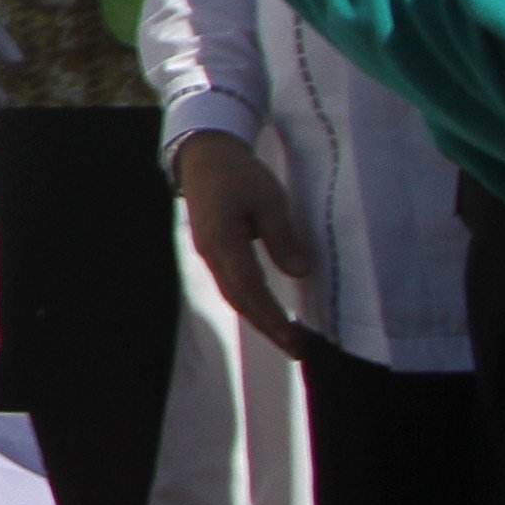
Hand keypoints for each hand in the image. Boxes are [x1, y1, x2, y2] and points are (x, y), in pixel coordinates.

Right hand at [174, 133, 319, 357]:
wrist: (205, 155)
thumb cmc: (239, 173)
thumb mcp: (269, 198)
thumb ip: (282, 235)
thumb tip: (299, 272)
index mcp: (223, 241)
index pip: (249, 288)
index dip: (272, 316)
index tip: (294, 338)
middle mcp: (212, 254)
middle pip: (240, 300)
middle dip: (268, 327)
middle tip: (297, 349)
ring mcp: (209, 254)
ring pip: (234, 295)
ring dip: (260, 318)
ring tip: (287, 337)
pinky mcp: (213, 250)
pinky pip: (232, 284)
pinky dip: (252, 302)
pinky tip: (269, 309)